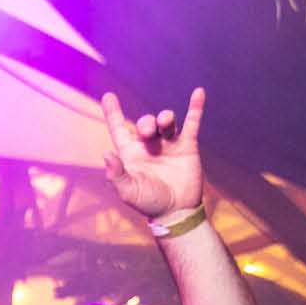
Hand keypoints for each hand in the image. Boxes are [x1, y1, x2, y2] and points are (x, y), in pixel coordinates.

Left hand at [100, 87, 205, 224]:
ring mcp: (168, 144)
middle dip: (147, 122)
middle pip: (146, 123)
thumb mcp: (128, 191)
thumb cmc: (148, 203)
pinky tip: (199, 93)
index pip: (119, 128)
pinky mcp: (187, 146)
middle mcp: (149, 145)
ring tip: (165, 121)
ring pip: (167, 121)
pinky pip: (192, 123)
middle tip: (148, 131)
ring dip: (165, 118)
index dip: (113, 113)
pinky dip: (196, 107)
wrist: (176, 211)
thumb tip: (106, 153)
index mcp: (131, 154)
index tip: (108, 96)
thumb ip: (116, 173)